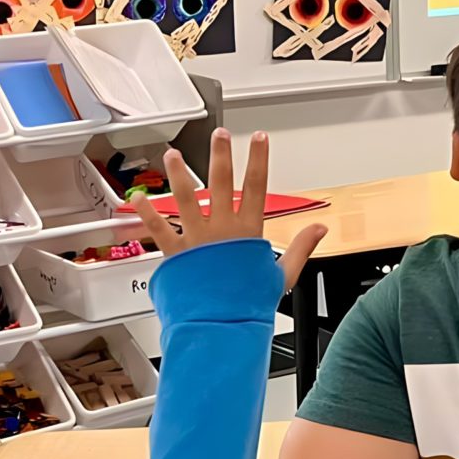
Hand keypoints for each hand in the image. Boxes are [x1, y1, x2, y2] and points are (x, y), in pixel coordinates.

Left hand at [129, 129, 326, 295]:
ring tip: (173, 154)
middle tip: (220, 134)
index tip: (258, 139)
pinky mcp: (177, 253)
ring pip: (187, 198)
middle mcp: (222, 229)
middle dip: (221, 155)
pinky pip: (159, 229)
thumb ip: (300, 246)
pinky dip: (147, 213)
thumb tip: (319, 229)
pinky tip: (138, 198)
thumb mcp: (284, 274)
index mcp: (247, 232)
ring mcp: (197, 239)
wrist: (224, 323)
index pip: (257, 186)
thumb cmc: (250, 302)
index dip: (259, 159)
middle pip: (222, 182)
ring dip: (179, 173)